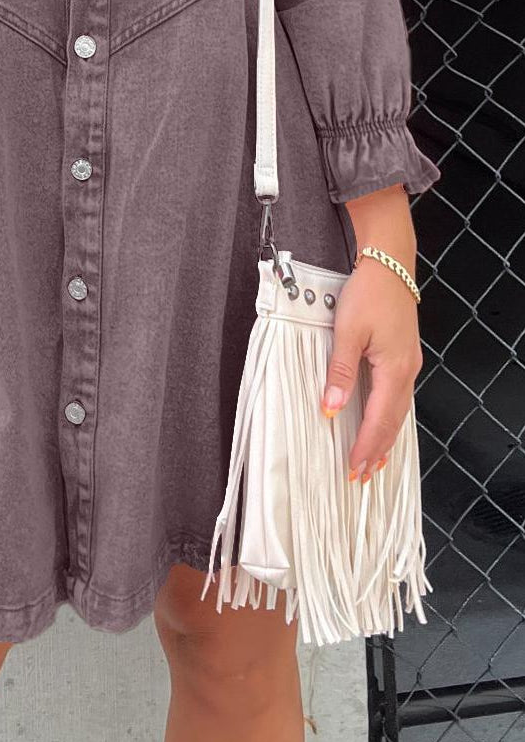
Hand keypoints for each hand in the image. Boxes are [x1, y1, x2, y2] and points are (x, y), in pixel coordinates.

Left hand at [321, 255, 423, 482]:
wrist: (390, 265)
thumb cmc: (370, 293)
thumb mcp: (348, 331)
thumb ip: (340, 371)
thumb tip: (332, 407)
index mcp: (395, 370)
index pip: (380, 419)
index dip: (366, 446)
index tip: (353, 468)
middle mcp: (407, 372)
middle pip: (393, 422)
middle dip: (377, 450)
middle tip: (361, 476)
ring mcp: (408, 365)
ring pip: (398, 412)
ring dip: (385, 438)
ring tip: (373, 462)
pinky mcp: (403, 357)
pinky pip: (398, 398)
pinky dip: (389, 418)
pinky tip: (382, 425)